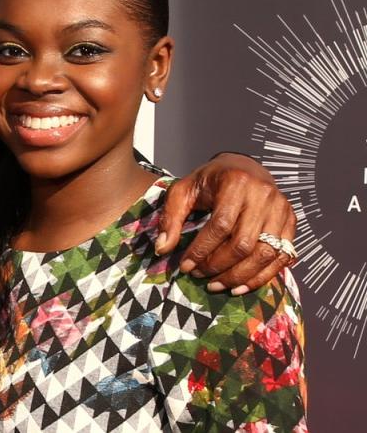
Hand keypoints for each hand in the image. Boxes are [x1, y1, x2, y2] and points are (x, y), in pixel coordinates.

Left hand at [158, 153, 295, 292]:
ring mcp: (281, 209)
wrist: (243, 167)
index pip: (220, 226)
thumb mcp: (183, 190)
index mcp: (235, 183)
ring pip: (265, 254)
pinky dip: (261, 277)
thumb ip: (171, 217)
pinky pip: (281, 257)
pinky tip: (240, 286)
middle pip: (244, 244)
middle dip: (219, 266)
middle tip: (200, 277)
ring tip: (217, 285)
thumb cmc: (210, 180)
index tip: (186, 266)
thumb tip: (162, 248)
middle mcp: (263, 195)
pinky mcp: (291, 221)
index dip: (202, 250)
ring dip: (240, 277)